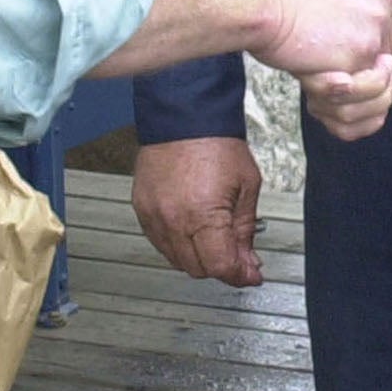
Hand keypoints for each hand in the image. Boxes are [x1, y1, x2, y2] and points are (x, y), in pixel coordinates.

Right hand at [131, 136, 263, 286]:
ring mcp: (153, 216)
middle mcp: (173, 220)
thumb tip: (247, 263)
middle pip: (197, 269)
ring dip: (198, 257)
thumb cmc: (217, 143)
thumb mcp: (247, 187)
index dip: (239, 274)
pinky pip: (160, 243)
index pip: (219, 266)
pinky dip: (178, 244)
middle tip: (238, 254)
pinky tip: (193, 229)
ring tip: (215, 236)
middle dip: (220, 266)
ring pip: (176, 260)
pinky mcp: (141, 210)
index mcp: (203, 215)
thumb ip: (246, 230)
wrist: (185, 116)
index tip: (250, 273)